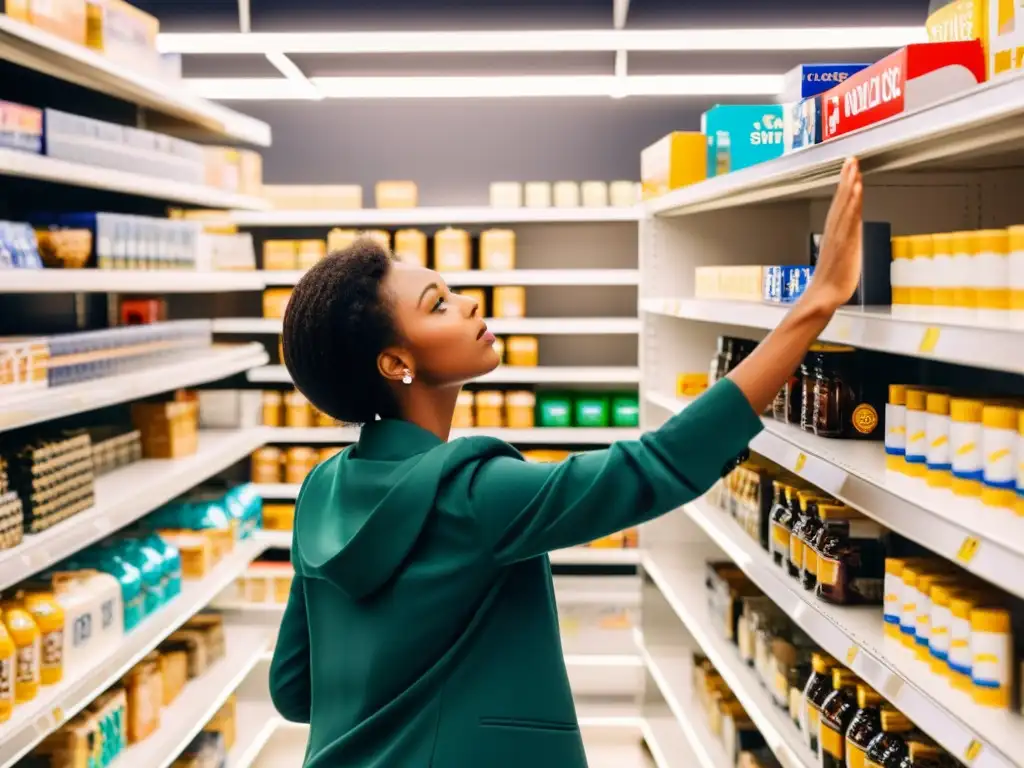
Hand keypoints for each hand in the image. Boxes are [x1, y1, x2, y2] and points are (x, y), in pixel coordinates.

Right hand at [802, 157, 862, 313]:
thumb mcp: (838, 262)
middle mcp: (835, 231)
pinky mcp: (845, 242)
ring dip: (850, 184)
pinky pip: (850, 217)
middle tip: (851, 159)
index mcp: (833, 235)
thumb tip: (848, 244)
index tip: (849, 169)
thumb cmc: (830, 283)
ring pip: (845, 205)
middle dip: (846, 179)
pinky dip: (853, 201)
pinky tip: (857, 188)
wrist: (824, 297)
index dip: (845, 186)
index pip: (840, 205)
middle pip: (841, 200)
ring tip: (853, 166)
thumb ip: (844, 248)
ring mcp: (840, 235)